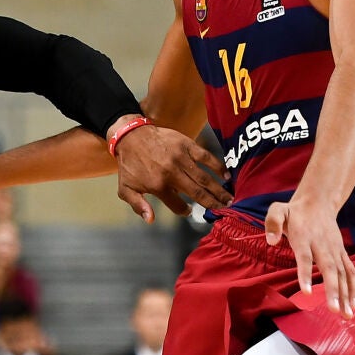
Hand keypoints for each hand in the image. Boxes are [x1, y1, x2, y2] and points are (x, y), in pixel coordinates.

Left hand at [110, 123, 228, 221]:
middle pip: (197, 193)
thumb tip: (150, 219)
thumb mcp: (126, 188)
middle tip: (225, 209)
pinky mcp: (187, 145)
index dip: (185, 210)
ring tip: (229, 198)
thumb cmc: (129, 164)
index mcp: (158, 186)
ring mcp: (181, 159)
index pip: (177, 205)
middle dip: (213, 203)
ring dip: (218, 190)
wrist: (131, 135)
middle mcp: (172, 174)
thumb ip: (138, 205)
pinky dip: (218, 166)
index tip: (191, 211)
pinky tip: (227, 175)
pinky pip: (206, 157)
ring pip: (204, 178)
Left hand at [263, 198, 354, 317]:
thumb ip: (272, 222)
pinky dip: (353, 288)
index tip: (306, 293)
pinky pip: (350, 272)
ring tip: (347, 314)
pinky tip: (353, 305)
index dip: (306, 274)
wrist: (319, 203)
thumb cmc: (295, 212)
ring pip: (343, 273)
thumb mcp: (278, 210)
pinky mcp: (342, 254)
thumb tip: (270, 240)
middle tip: (334, 310)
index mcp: (305, 237)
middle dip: (333, 290)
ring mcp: (335, 250)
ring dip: (346, 294)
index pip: (305, 257)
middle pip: (329, 269)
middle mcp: (323, 245)